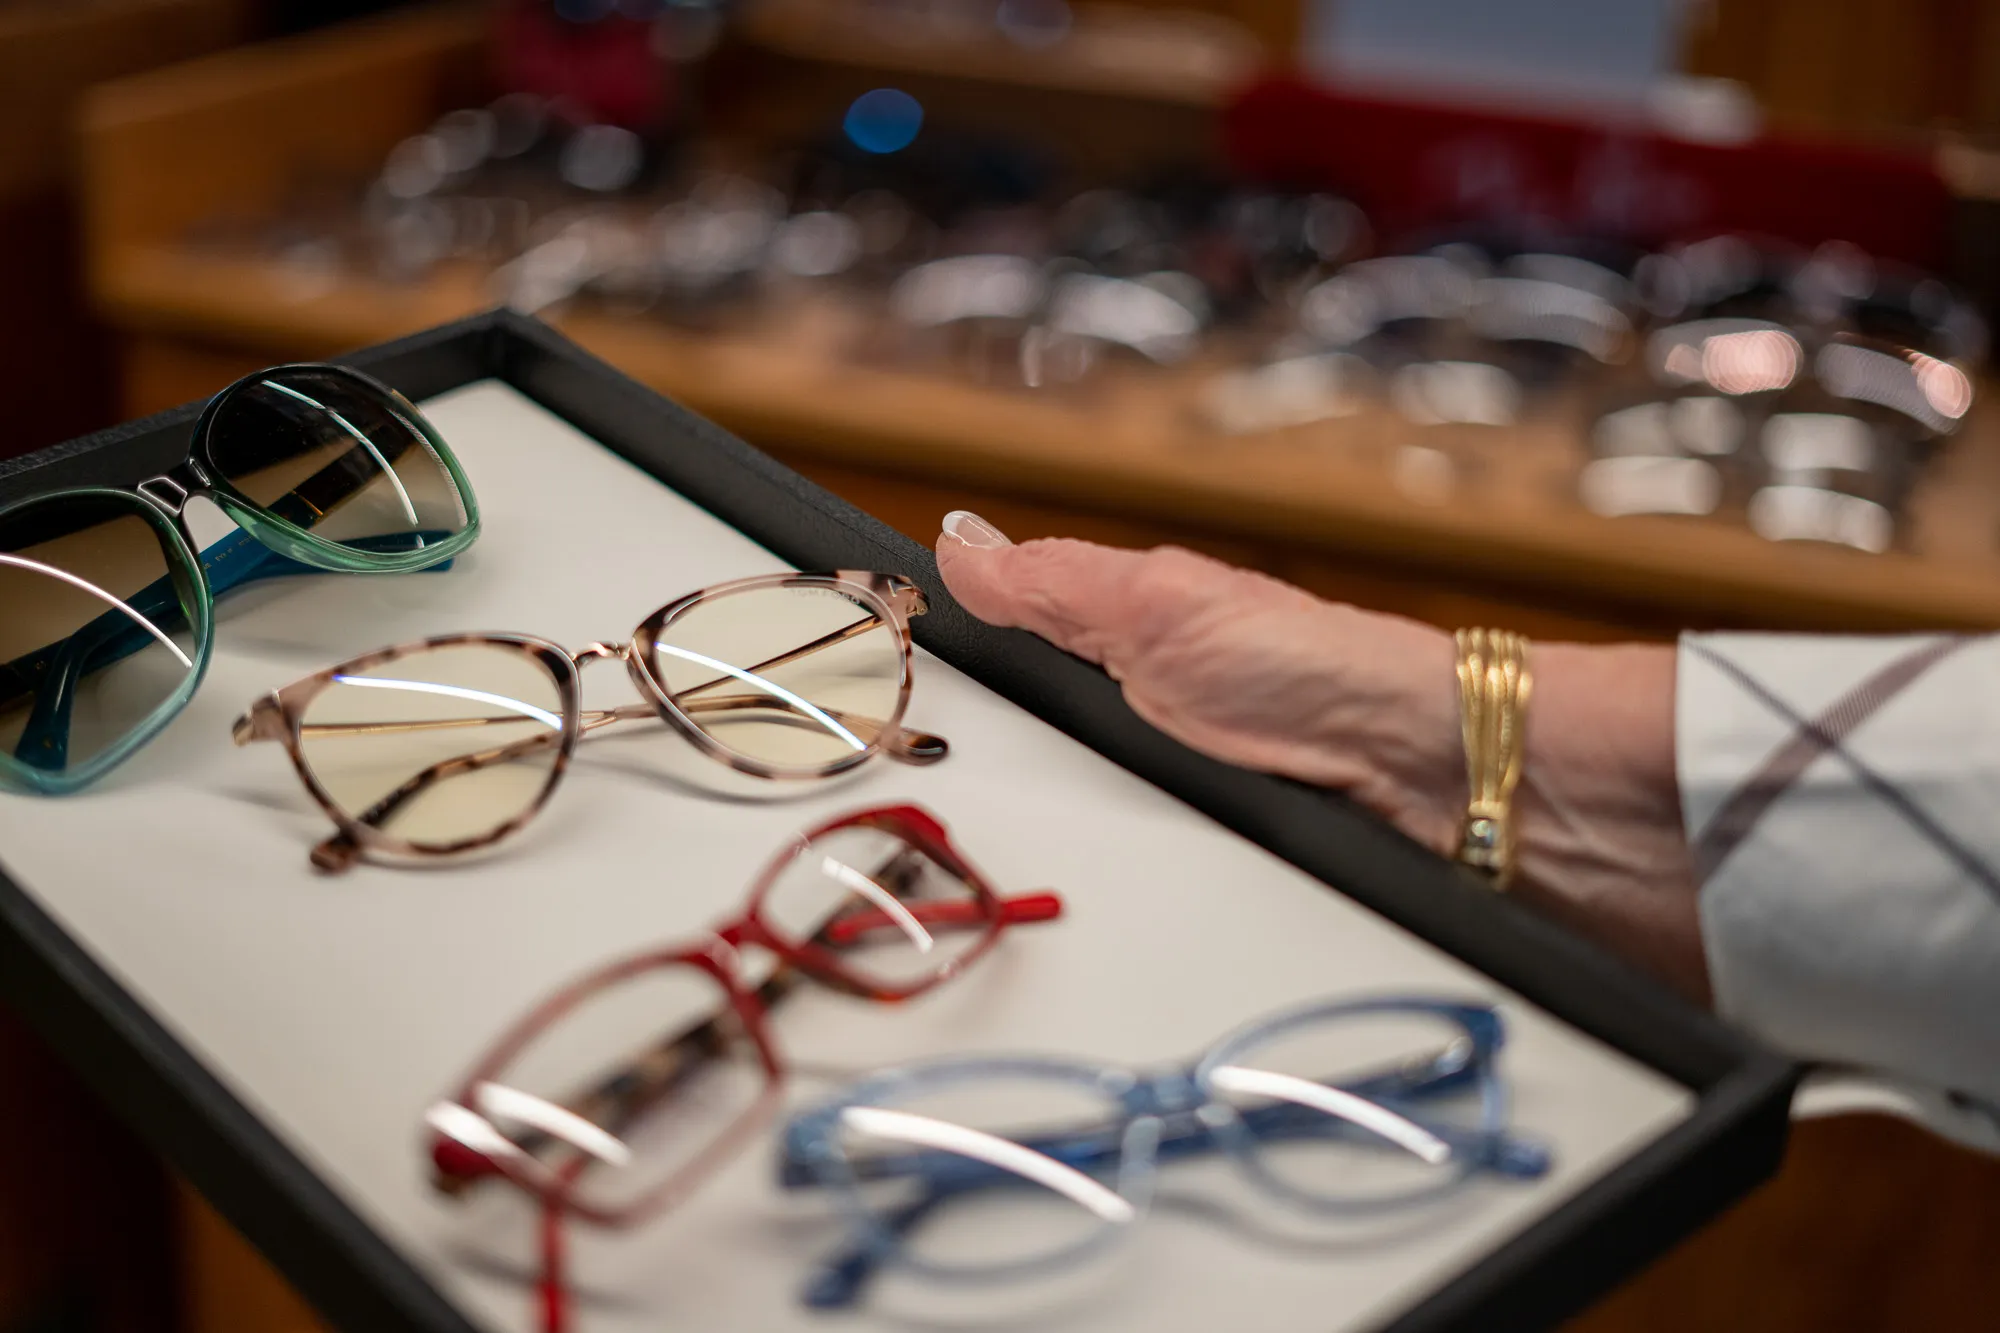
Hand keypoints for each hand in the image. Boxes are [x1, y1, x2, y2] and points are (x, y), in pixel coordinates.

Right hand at [935, 511, 1709, 1001]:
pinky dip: (1063, 889)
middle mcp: (1115, 727)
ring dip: (999, 847)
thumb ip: (1054, 585)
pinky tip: (1025, 906)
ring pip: (1033, 831)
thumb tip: (957, 538)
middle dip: (938, 784)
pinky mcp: (1176, 872)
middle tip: (874, 809)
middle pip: (992, 762)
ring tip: (931, 867)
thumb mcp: (1160, 605)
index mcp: (1104, 647)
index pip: (978, 670)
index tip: (830, 714)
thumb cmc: (1315, 671)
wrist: (1428, 783)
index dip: (907, 694)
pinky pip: (1090, 883)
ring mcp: (1145, 802)